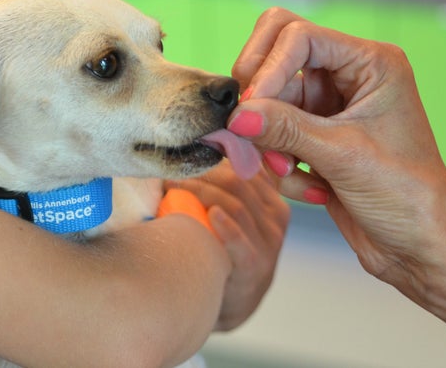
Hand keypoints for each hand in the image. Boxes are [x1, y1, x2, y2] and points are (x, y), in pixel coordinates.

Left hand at [171, 161, 289, 330]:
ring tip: (172, 186)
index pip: (246, 164)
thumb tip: (206, 148)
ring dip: (200, 191)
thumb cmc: (229, 249)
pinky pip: (242, 241)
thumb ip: (234, 185)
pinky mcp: (256, 266)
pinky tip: (211, 214)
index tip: (187, 146)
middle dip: (201, 171)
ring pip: (235, 204)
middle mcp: (275, 217)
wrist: (232, 300)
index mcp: (272, 198)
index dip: (215, 153)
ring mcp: (269, 242)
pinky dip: (226, 226)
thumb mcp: (241, 215)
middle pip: (238, 181)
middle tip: (170, 168)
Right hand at [225, 7, 445, 367]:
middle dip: (263, 99)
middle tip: (251, 127)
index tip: (252, 106)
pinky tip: (313, 189)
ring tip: (292, 173)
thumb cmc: (408, 197)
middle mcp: (349, 77)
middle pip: (275, 58)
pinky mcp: (316, 137)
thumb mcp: (342, 156)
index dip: (269, 67)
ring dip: (273, 142)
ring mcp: (330, 107)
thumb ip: (284, 128)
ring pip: (269, 103)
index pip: (299, 36)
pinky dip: (282, 163)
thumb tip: (237, 114)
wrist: (422, 250)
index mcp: (371, 63)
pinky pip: (274, 134)